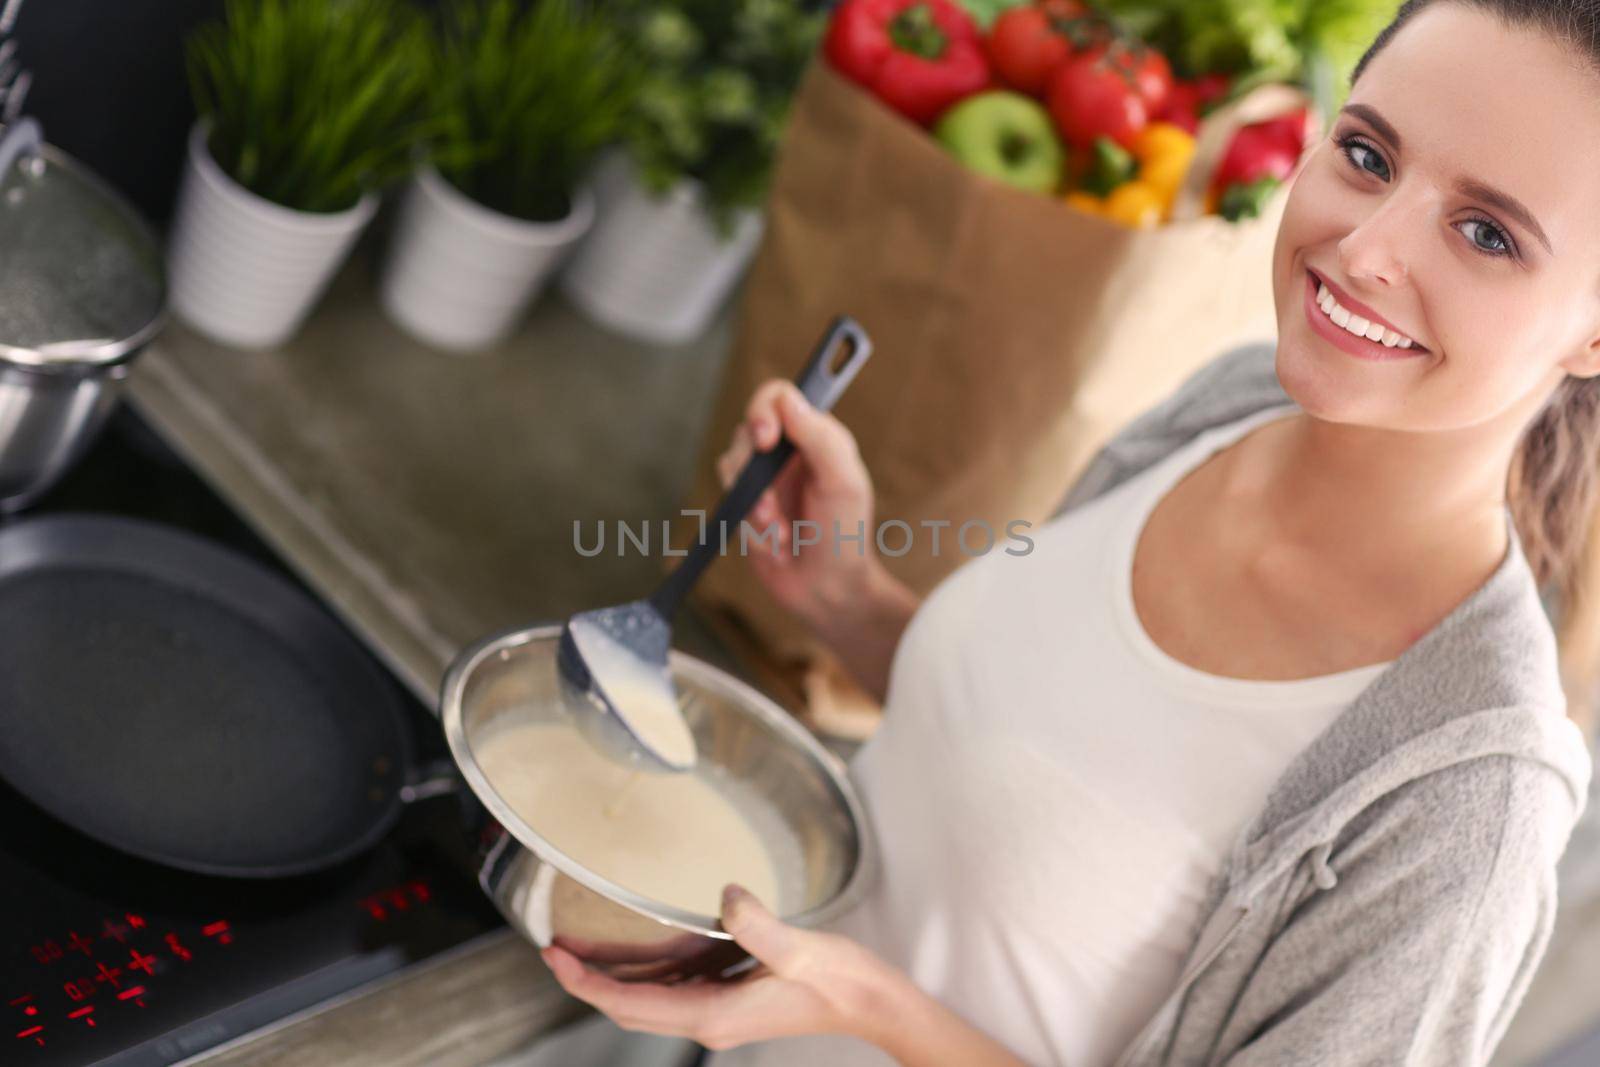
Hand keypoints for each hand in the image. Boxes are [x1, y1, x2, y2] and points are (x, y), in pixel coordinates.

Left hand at [542, 884, 896, 1051]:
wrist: (867, 1002)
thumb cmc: (838, 980)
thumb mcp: (799, 950)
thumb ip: (758, 927)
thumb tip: (725, 897)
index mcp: (713, 1014)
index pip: (631, 1004)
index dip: (587, 983)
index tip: (556, 958)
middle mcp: (707, 1019)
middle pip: (628, 1005)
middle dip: (587, 979)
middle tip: (552, 947)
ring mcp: (716, 1011)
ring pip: (647, 998)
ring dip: (611, 975)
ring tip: (579, 944)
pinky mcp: (728, 997)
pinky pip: (673, 987)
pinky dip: (645, 970)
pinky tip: (636, 946)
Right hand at [716, 379, 877, 628]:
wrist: (826, 590)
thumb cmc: (844, 536)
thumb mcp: (842, 483)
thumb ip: (820, 438)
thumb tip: (787, 400)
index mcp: (818, 436)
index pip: (778, 397)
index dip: (764, 410)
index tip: (766, 439)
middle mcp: (790, 451)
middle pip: (748, 429)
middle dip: (754, 470)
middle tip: (770, 505)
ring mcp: (767, 478)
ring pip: (732, 464)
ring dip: (754, 502)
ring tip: (779, 531)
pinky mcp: (749, 505)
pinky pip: (731, 498)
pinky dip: (749, 521)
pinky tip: (774, 541)